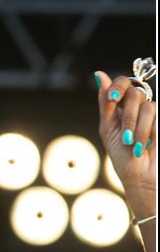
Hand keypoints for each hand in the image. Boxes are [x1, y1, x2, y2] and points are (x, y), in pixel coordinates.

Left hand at [95, 70, 156, 194]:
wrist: (141, 177)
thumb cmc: (122, 155)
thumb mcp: (109, 130)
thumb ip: (106, 104)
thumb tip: (98, 74)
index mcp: (121, 107)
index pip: (122, 83)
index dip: (118, 86)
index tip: (113, 98)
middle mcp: (139, 106)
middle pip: (135, 93)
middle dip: (128, 117)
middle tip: (125, 138)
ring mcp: (154, 113)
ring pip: (148, 106)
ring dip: (138, 129)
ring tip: (134, 147)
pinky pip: (158, 116)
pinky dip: (149, 133)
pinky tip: (145, 146)